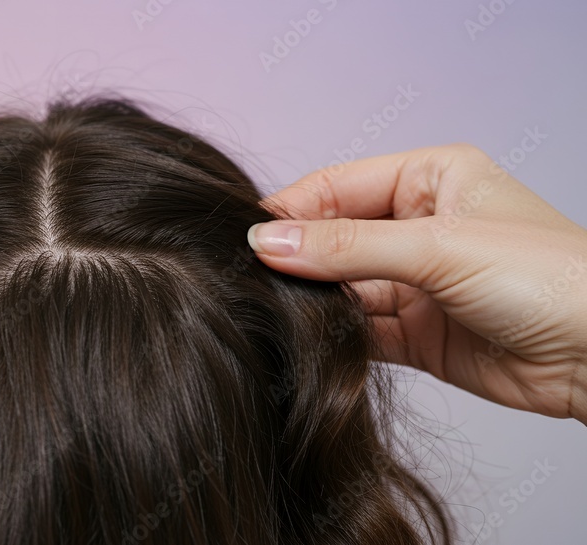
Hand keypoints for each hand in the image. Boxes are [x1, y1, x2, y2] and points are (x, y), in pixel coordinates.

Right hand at [248, 143, 586, 423]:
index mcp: (430, 179)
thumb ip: (347, 248)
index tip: (249, 237)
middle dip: (298, 258)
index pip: (337, 187)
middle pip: (334, 238)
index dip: (292, 211)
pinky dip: (334, 336)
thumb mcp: (438, 247)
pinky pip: (359, 329)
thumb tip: (270, 242)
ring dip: (314, 300)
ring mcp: (417, 282)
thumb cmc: (551, 278)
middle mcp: (419, 227)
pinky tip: (310, 339)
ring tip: (278, 310)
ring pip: (342, 286)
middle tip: (254, 277)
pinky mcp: (417, 333)